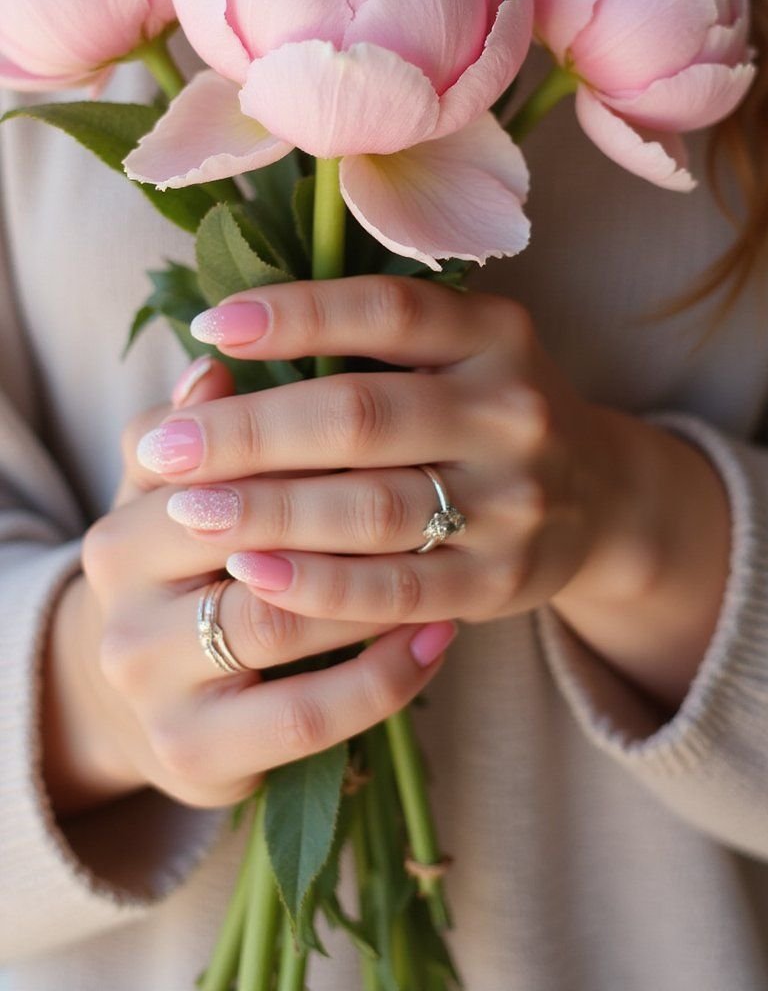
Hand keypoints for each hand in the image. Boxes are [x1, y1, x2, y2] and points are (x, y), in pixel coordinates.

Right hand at [43, 356, 453, 817]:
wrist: (147, 698)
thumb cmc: (189, 574)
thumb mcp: (183, 500)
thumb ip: (201, 432)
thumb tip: (212, 365)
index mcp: (118, 535)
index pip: (210, 472)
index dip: (295, 438)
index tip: (386, 402)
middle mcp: (121, 616)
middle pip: (243, 544)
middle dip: (338, 507)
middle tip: (434, 470)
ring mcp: (155, 694)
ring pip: (279, 627)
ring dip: (370, 587)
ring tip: (447, 550)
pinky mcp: (196, 758)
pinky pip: (309, 716)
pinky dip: (383, 673)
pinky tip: (440, 636)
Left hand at [136, 276, 730, 712]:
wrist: (600, 497)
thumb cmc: (482, 411)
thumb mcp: (451, 353)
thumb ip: (354, 344)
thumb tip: (213, 359)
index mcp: (494, 332)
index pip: (386, 312)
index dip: (294, 314)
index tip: (207, 324)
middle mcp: (513, 408)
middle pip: (362, 414)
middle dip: (250, 431)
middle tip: (165, 446)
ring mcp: (516, 500)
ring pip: (374, 506)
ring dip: (269, 509)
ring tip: (185, 508)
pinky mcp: (504, 581)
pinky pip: (398, 588)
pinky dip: (319, 584)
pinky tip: (251, 572)